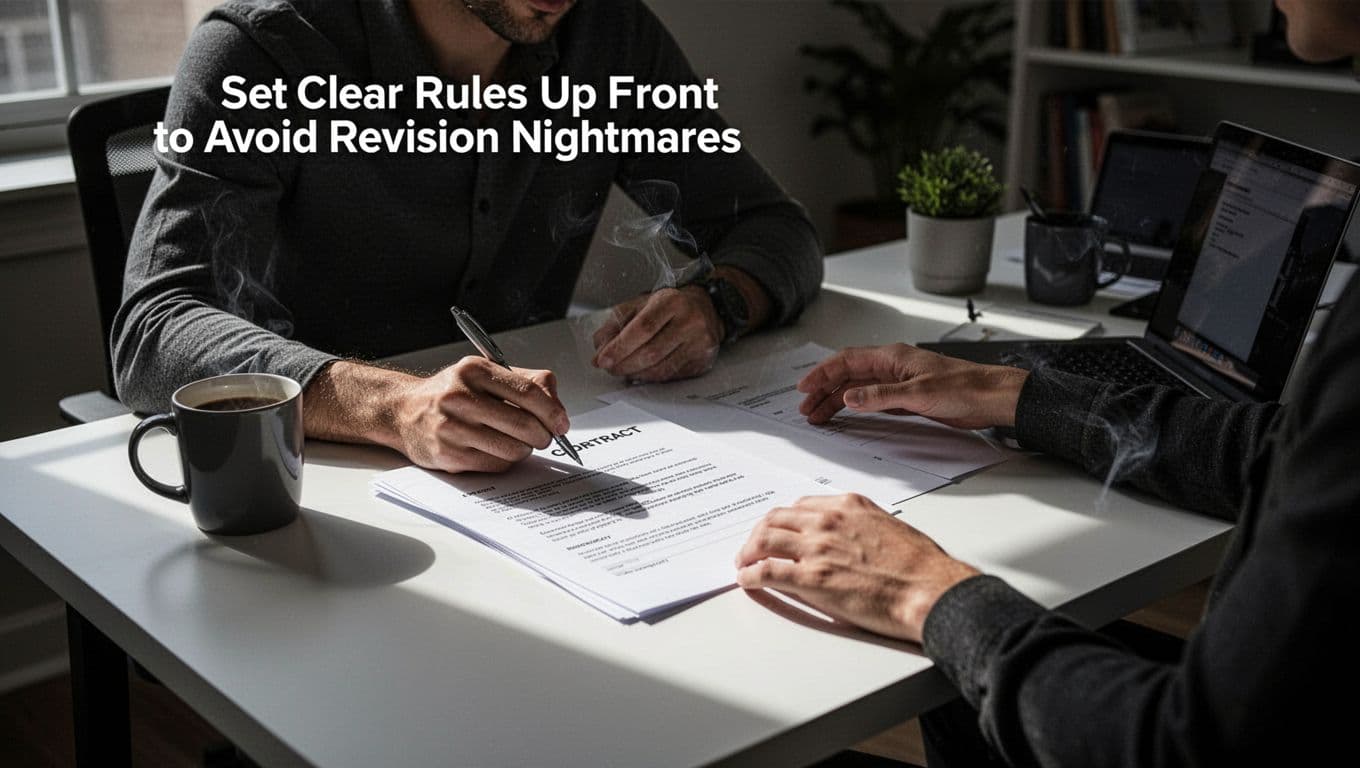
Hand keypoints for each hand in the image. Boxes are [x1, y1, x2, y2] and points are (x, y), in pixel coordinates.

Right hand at [393, 356, 568, 472]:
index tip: (562, 423)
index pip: (529, 393)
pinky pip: (496, 465)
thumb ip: (526, 382)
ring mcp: (452, 428)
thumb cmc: (452, 392)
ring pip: (513, 449)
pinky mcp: (448, 454)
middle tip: (544, 437)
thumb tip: (558, 408)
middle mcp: (460, 397)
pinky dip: (504, 461)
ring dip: (524, 450)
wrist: (404, 411)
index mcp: (475, 371)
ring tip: (516, 441)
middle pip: (525, 425)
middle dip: (543, 435)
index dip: (553, 412)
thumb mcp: (486, 374)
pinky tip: (495, 449)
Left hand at [591, 286, 722, 381]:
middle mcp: (690, 321)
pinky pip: (671, 376)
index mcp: (672, 302)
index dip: (619, 347)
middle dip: (624, 364)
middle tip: (610, 368)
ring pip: (661, 369)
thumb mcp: (640, 305)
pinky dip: (651, 378)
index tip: (603, 359)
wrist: (706, 308)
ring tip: (623, 370)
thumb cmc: (669, 307)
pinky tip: (641, 372)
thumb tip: (600, 350)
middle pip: (651, 352)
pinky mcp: (702, 361)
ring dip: (636, 374)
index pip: (642, 328)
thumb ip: (616, 324)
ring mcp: (699, 343)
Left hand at [735, 494, 978, 642]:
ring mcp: (817, 548)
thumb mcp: (890, 527)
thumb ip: (862, 526)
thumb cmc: (921, 566)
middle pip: (775, 519)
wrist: (930, 590)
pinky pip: (767, 571)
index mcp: (848, 506)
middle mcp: (828, 521)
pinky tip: (747, 580)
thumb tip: (850, 538)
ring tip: (744, 563)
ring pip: (765, 540)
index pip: (800, 507)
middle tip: (752, 547)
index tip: (777, 530)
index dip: (782, 521)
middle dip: (758, 533)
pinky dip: (750, 574)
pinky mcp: (811, 578)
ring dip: (748, 551)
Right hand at [798, 343, 1028, 429]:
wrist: (991, 397)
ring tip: (819, 416)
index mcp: (892, 357)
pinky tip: (848, 415)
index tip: (805, 387)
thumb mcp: (918, 393)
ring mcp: (899, 382)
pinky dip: (856, 407)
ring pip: (859, 388)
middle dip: (824, 390)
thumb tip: (849, 397)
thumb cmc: (965, 387)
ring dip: (837, 400)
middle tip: (806, 408)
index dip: (823, 373)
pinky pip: (873, 400)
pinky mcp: (908, 397)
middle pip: (848, 375)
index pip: (847, 361)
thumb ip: (880, 396)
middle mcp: (893, 366)